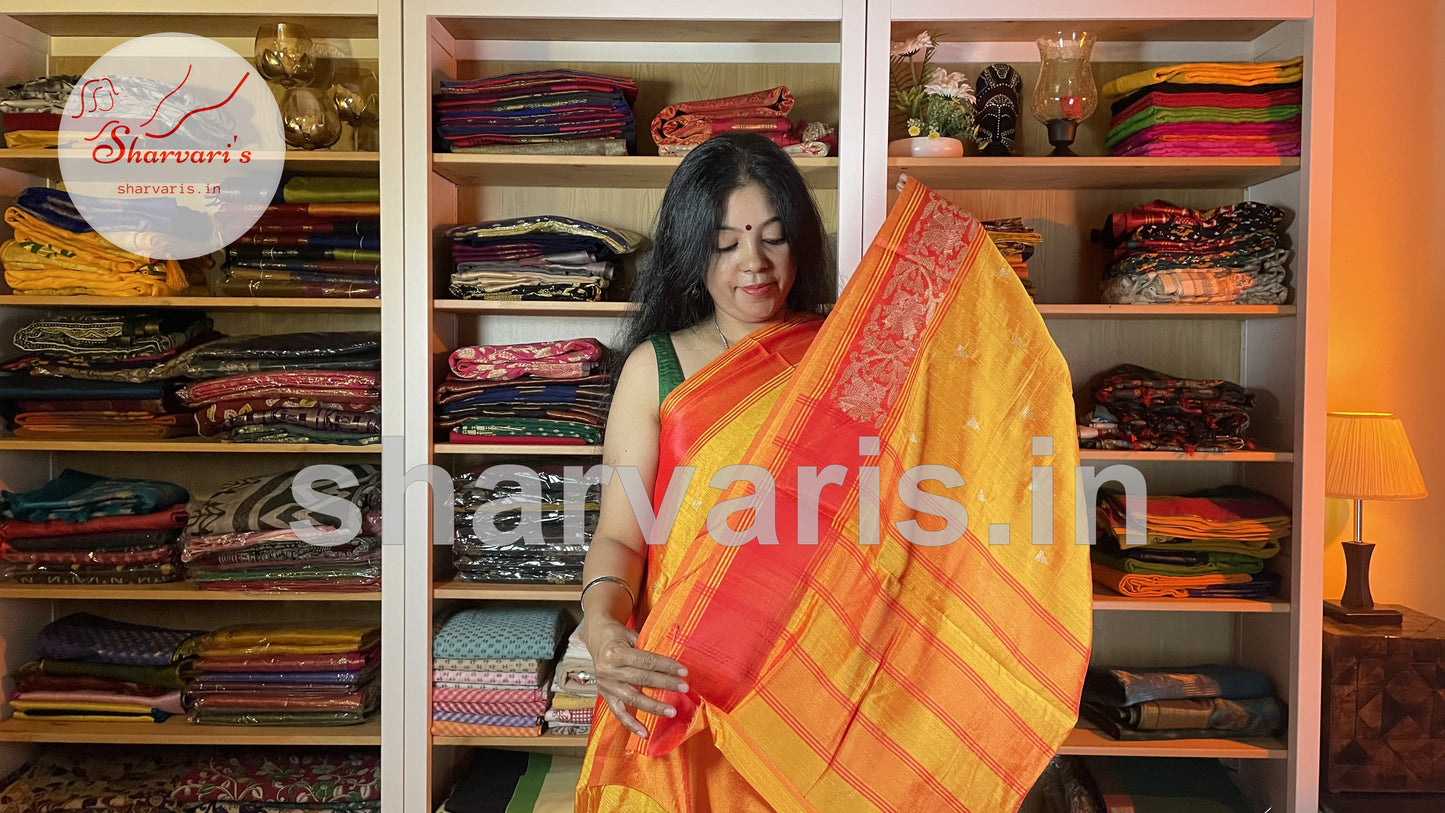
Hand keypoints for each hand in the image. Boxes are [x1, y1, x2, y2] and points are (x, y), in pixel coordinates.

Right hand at [585, 616, 688, 738]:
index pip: (646, 661)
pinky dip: (630, 724)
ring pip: (632, 698)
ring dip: (653, 706)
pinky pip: (618, 712)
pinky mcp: (605, 695)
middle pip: (642, 679)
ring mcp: (606, 685)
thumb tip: (671, 662)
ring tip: (671, 711)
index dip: (666, 666)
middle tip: (683, 687)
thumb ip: (647, 648)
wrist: (596, 638)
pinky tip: (643, 733)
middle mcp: (608, 670)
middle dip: (665, 684)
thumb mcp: (631, 635)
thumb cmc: (617, 636)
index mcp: (615, 652)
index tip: (683, 671)